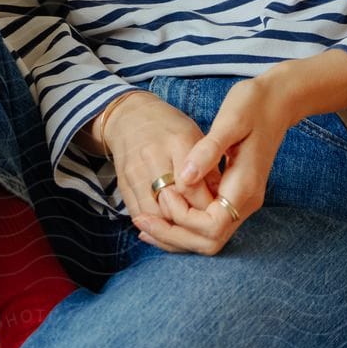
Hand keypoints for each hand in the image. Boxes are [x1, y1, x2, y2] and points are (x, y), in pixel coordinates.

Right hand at [100, 91, 225, 246]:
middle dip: (191, 222)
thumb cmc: (169, 127)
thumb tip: (223, 203)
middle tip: (206, 227)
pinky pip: (139, 214)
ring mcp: (135, 173)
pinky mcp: (123, 184)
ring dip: (172, 228)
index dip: (207, 207)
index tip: (217, 213)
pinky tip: (168, 226)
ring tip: (188, 230)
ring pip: (154, 216)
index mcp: (177, 142)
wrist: (129, 117)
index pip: (192, 187)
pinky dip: (155, 225)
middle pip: (172, 205)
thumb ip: (208, 169)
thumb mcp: (195, 137)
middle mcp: (153, 158)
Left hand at [125, 74, 293, 256]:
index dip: (183, 218)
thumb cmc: (253, 104)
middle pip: (209, 242)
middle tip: (141, 222)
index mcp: (244, 186)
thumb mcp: (231, 120)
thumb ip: (208, 150)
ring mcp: (242, 202)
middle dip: (173, 236)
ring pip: (208, 238)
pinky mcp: (235, 196)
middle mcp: (246, 201)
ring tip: (145, 222)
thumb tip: (185, 178)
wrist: (278, 100)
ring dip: (176, 234)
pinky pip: (208, 224)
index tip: (164, 194)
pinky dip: (184, 224)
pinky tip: (162, 214)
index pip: (211, 227)